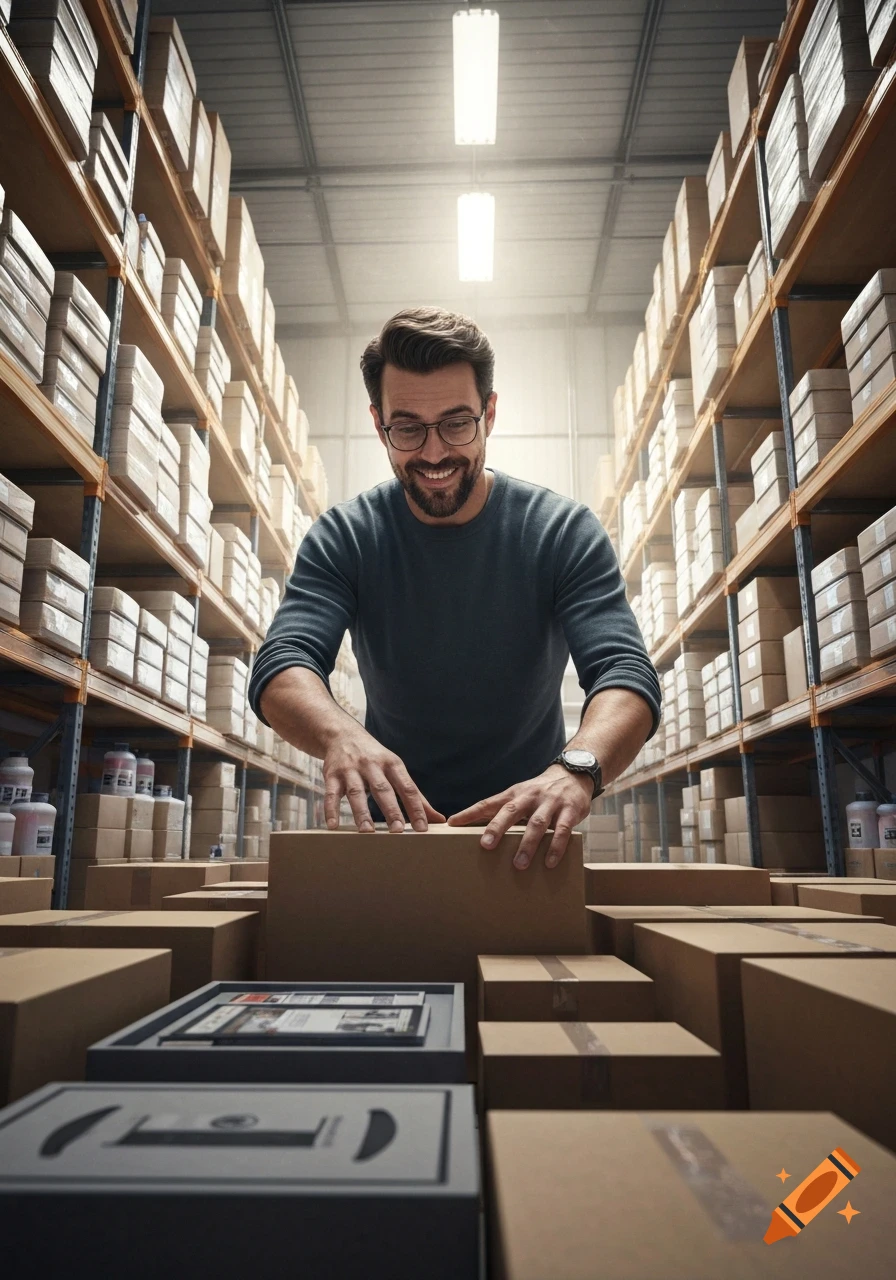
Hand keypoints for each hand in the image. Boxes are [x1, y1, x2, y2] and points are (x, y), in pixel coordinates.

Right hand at [323, 727, 444, 833]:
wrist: (342, 734)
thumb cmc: (375, 759)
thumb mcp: (396, 770)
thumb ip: (415, 796)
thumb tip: (438, 819)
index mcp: (392, 764)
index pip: (407, 788)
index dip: (416, 808)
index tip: (423, 828)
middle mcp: (372, 765)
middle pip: (383, 789)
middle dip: (391, 810)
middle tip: (398, 831)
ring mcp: (350, 770)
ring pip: (356, 792)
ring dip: (361, 812)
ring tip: (367, 832)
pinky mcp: (332, 775)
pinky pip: (331, 793)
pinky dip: (330, 809)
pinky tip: (332, 826)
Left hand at [447, 764, 591, 869]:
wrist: (573, 776)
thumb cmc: (539, 793)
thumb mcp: (520, 796)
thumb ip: (502, 811)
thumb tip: (477, 829)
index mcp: (513, 794)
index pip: (488, 803)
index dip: (470, 812)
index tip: (452, 823)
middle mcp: (529, 797)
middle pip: (510, 811)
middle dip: (497, 828)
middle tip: (485, 845)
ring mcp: (550, 803)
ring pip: (536, 823)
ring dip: (527, 844)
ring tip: (518, 864)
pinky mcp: (569, 811)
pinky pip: (561, 830)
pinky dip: (555, 847)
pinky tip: (549, 862)